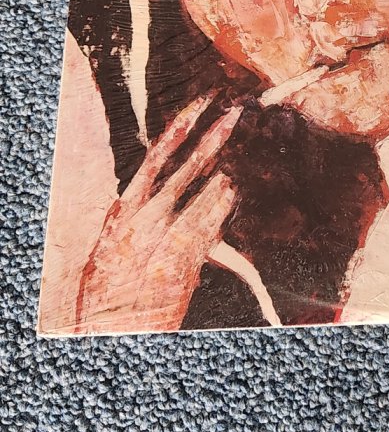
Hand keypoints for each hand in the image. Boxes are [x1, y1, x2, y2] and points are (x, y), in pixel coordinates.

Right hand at [75, 97, 242, 333]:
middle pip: (190, 165)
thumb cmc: (108, 284)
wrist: (111, 328)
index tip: (201, 103)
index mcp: (125, 207)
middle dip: (215, 136)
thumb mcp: (109, 241)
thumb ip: (130, 211)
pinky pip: (218, 221)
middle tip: (236, 112)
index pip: (157, 154)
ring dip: (224, 176)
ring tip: (230, 168)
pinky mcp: (191, 257)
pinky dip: (227, 205)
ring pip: (210, 191)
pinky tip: (232, 193)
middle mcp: (149, 217)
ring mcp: (172, 236)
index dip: (181, 125)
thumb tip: (147, 184)